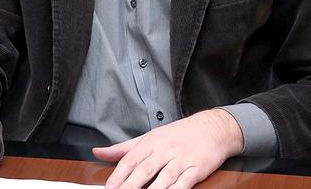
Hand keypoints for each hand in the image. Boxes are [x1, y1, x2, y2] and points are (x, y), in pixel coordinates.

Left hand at [94, 108, 243, 188]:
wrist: (212, 128)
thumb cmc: (178, 134)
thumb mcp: (149, 137)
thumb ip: (123, 148)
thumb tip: (98, 152)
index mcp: (151, 142)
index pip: (130, 160)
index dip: (118, 176)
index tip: (108, 188)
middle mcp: (165, 150)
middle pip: (144, 171)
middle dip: (131, 186)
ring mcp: (181, 160)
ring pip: (163, 179)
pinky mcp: (196, 169)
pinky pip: (184, 183)